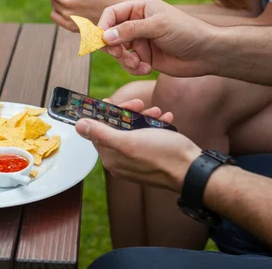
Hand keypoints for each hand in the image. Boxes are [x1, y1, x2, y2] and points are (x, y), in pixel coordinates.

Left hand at [75, 101, 200, 191]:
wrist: (192, 170)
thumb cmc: (163, 155)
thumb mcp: (129, 140)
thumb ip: (102, 133)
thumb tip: (79, 126)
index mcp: (112, 157)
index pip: (98, 130)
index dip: (106, 113)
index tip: (114, 100)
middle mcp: (122, 161)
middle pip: (117, 129)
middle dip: (128, 113)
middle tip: (140, 103)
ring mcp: (137, 160)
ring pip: (134, 131)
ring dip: (144, 117)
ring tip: (157, 111)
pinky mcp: (151, 158)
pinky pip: (148, 138)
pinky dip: (155, 126)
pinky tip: (165, 118)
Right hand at [97, 0, 218, 76]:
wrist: (206, 53)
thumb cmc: (186, 32)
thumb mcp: (157, 26)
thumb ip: (130, 30)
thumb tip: (104, 36)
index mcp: (140, 8)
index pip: (112, 13)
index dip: (103, 26)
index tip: (100, 40)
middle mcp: (138, 23)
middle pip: (111, 34)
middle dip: (114, 47)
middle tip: (120, 55)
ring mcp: (141, 41)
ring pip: (118, 52)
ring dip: (125, 60)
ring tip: (138, 65)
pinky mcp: (145, 57)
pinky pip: (129, 64)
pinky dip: (134, 68)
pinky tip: (147, 69)